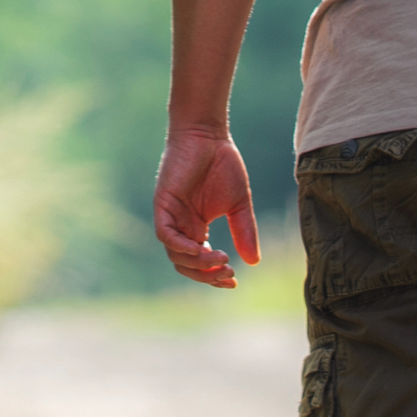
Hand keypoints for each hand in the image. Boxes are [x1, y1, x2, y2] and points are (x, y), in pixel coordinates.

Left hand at [151, 123, 260, 288]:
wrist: (208, 135)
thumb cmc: (222, 164)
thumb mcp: (238, 205)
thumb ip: (244, 232)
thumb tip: (254, 262)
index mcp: (196, 228)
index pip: (200, 262)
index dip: (214, 276)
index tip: (234, 281)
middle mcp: (181, 226)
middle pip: (185, 265)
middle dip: (206, 276)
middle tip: (228, 274)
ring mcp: (170, 216)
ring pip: (175, 255)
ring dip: (198, 263)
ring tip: (222, 260)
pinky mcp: (163, 205)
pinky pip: (166, 235)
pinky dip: (181, 247)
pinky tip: (201, 249)